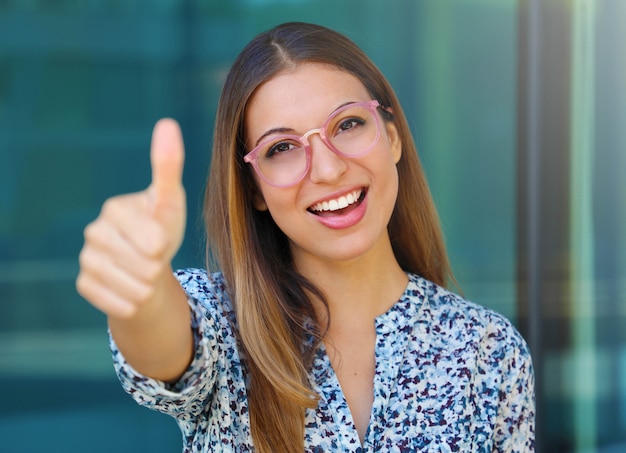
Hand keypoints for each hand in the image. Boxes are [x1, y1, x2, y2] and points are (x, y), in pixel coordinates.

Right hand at [77, 119, 186, 318]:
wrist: (149, 266)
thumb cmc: (161, 229)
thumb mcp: (170, 201)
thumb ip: (168, 165)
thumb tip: (167, 122)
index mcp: (114, 208)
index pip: (152, 241)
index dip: (164, 245)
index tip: (160, 238)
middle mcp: (93, 232)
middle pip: (144, 266)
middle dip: (157, 266)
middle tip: (152, 256)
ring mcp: (86, 260)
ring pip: (134, 287)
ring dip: (148, 285)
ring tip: (146, 272)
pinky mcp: (84, 284)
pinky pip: (119, 304)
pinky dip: (134, 301)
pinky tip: (132, 288)